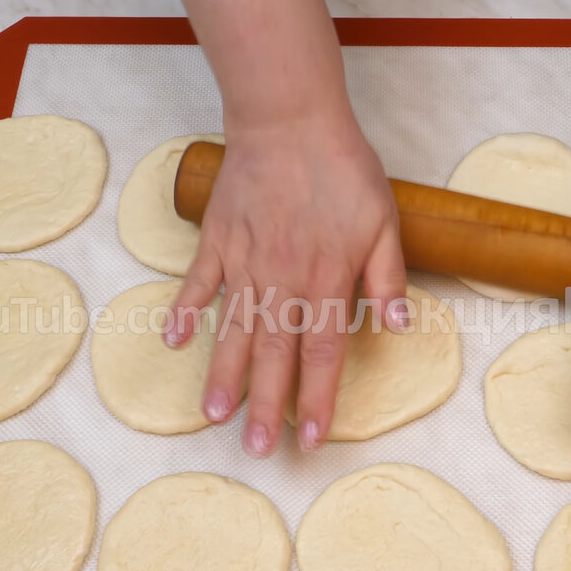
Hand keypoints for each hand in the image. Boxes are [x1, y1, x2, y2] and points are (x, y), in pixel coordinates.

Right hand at [165, 117, 406, 456]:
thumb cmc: (343, 170)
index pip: (323, 352)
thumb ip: (388, 277)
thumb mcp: (385, 221)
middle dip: (267, 406)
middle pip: (275, 354)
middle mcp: (283, 280)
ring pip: (234, 329)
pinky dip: (183, 310)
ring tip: (215, 415)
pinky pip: (197, 282)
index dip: (319, 399)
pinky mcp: (217, 241)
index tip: (311, 438)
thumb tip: (398, 326)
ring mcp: (245, 262)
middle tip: (257, 450)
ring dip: (225, 374)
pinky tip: (172, 342)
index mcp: (327, 279)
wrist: (290, 120)